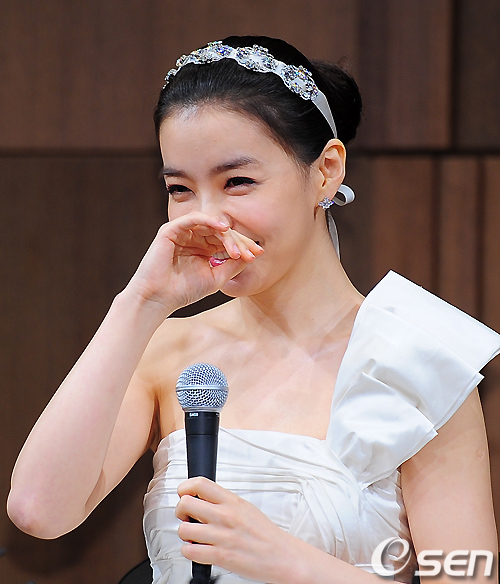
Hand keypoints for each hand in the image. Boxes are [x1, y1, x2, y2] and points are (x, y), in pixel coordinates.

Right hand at [124, 212, 263, 314]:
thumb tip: (251, 255)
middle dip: (239, 241)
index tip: (259, 254)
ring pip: (210, 225)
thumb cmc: (183, 291)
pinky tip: (223, 228)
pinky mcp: (171, 230)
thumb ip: (232, 266)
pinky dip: (209, 221)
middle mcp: (193, 238)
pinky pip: (193, 219)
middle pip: (221, 232)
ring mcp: (182, 233)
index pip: (226, 241)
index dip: (243, 246)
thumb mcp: (216, 278)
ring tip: (238, 249)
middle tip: (253, 252)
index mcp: (202, 249)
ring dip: (227, 235)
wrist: (158, 299)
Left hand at [176, 477, 294, 583]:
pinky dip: (189, 551)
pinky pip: (190, 551)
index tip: (184, 493)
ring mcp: (222, 536)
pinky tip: (198, 549)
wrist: (282, 556)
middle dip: (181, 511)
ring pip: (184, 529)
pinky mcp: (221, 556)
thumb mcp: (246, 508)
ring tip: (194, 536)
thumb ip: (224, 502)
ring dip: (185, 534)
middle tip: (186, 516)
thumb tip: (204, 498)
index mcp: (232, 501)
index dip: (185, 487)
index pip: (199, 484)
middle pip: (186, 503)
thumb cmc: (266, 534)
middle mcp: (225, 515)